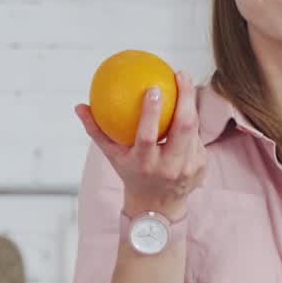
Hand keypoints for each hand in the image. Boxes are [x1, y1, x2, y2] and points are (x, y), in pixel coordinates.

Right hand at [75, 70, 204, 219]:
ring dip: (189, 105)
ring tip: (184, 83)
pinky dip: (191, 122)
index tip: (153, 88)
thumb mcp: (112, 156)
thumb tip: (80, 106)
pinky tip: (187, 104)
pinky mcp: (201, 167)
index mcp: (145, 165)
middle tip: (180, 74)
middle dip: (185, 98)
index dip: (151, 113)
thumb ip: (96, 131)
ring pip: (193, 130)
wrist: (157, 208)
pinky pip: (197, 137)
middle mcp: (169, 168)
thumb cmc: (131, 173)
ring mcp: (188, 169)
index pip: (148, 137)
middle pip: (182, 128)